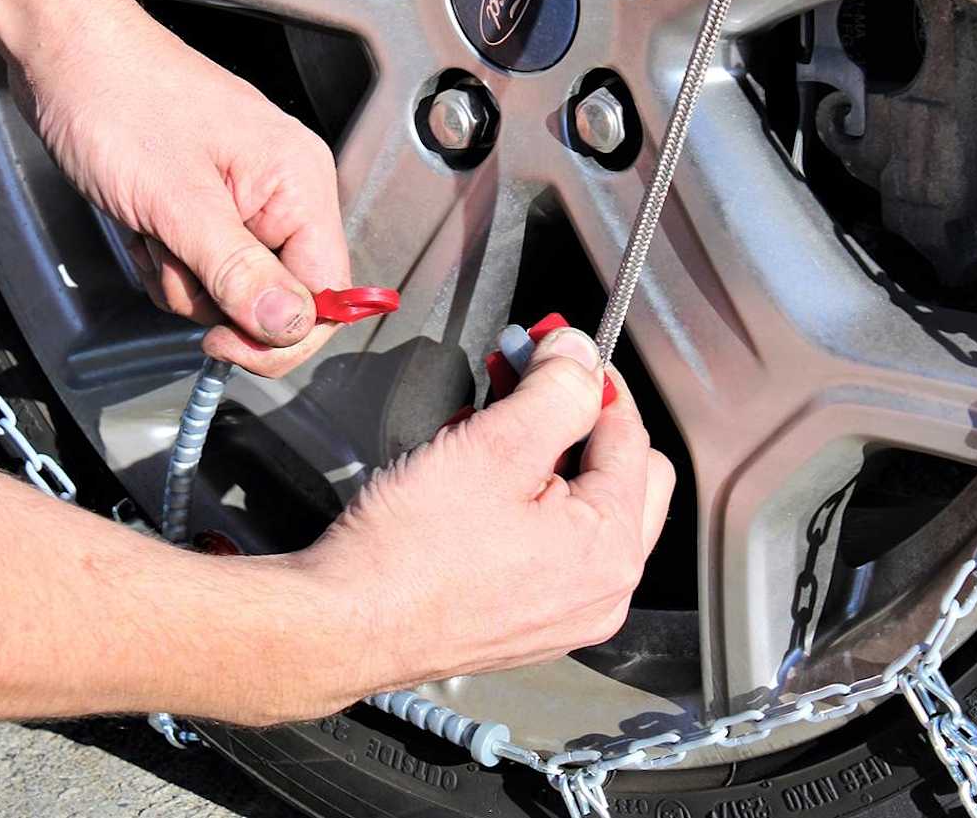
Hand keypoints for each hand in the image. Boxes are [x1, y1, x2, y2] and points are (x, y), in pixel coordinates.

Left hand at [0, 0, 348, 375]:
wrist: (63, 57)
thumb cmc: (118, 100)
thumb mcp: (177, 201)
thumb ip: (238, 272)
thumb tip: (289, 327)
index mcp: (298, 185)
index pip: (328, 294)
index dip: (284, 335)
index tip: (228, 344)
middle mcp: (284, 195)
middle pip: (280, 300)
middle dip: (218, 301)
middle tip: (175, 270)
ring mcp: (246, 204)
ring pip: (233, 293)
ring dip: (182, 283)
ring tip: (152, 234)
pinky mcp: (209, 210)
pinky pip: (203, 272)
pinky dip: (167, 265)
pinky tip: (144, 232)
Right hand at [303, 328, 675, 697]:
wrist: (345, 627)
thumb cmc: (407, 554)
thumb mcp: (492, 447)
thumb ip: (555, 392)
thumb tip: (582, 358)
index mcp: (610, 550)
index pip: (631, 436)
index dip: (591, 380)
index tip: (555, 350)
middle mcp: (602, 592)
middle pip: (620, 475)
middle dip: (576, 423)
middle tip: (525, 388)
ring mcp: (566, 613)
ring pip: (582, 511)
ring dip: (546, 461)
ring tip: (485, 437)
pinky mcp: (528, 622)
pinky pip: (551, 547)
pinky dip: (527, 505)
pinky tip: (477, 486)